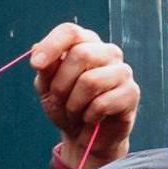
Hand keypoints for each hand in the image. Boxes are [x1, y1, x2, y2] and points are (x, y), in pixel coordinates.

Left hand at [30, 22, 138, 168]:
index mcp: (86, 43)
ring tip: (74, 112)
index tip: (36, 65)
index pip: (70, 31)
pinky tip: (91, 119)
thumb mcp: (47, 87)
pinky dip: (89, 115)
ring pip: (91, 80)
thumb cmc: (66, 106)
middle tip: (58, 101)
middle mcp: (107, 52)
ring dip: (74, 104)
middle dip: (61, 84)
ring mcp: (123, 71)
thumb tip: (36, 48)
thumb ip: (45, 68)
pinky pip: (103, 102)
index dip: (52, 46)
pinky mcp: (131, 93)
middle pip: (81, 54)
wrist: (85, 137)